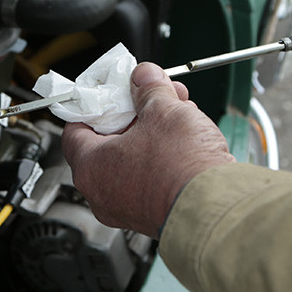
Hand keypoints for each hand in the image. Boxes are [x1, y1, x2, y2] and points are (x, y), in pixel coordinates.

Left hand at [62, 63, 234, 237]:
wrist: (215, 208)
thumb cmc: (181, 168)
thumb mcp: (163, 110)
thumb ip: (149, 89)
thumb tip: (145, 77)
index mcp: (90, 167)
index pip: (75, 128)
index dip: (95, 104)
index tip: (112, 92)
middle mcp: (102, 194)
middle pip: (109, 141)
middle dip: (135, 113)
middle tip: (153, 96)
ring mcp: (127, 208)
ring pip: (133, 159)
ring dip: (154, 132)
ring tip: (179, 112)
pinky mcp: (153, 214)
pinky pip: (150, 178)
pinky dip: (163, 157)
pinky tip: (186, 138)